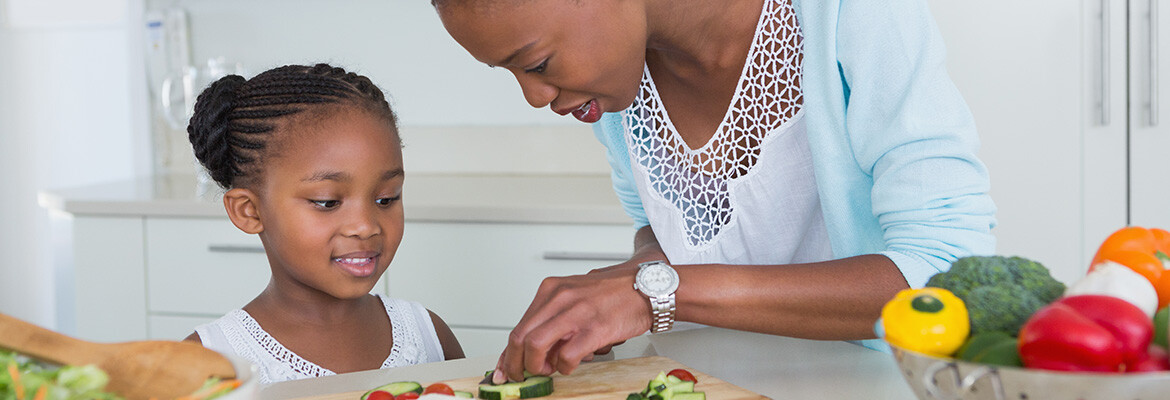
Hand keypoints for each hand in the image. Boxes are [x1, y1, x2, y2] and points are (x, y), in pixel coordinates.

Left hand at [491, 257, 660, 382]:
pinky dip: (564, 367)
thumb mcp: (576, 296)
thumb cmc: (614, 294)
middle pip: (520, 337)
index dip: (507, 353)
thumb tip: (535, 349)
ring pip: (535, 346)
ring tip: (548, 370)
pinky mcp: (594, 329)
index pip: (519, 326)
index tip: (503, 369)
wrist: (648, 288)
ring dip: (536, 366)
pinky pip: (566, 357)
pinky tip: (571, 365)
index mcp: (552, 290)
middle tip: (521, 376)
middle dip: (515, 364)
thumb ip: (555, 319)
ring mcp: (576, 313)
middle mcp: (560, 298)